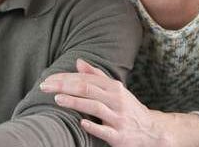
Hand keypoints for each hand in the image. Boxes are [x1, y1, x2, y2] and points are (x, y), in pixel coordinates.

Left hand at [40, 59, 171, 146]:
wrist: (153, 131)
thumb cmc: (128, 108)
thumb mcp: (115, 90)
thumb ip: (96, 76)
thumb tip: (78, 61)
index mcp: (113, 88)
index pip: (85, 79)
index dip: (65, 78)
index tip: (47, 79)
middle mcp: (116, 100)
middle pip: (87, 89)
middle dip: (64, 86)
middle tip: (45, 86)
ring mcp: (118, 118)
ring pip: (95, 107)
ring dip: (75, 102)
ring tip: (57, 99)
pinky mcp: (120, 136)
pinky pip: (105, 131)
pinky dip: (93, 126)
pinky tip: (80, 122)